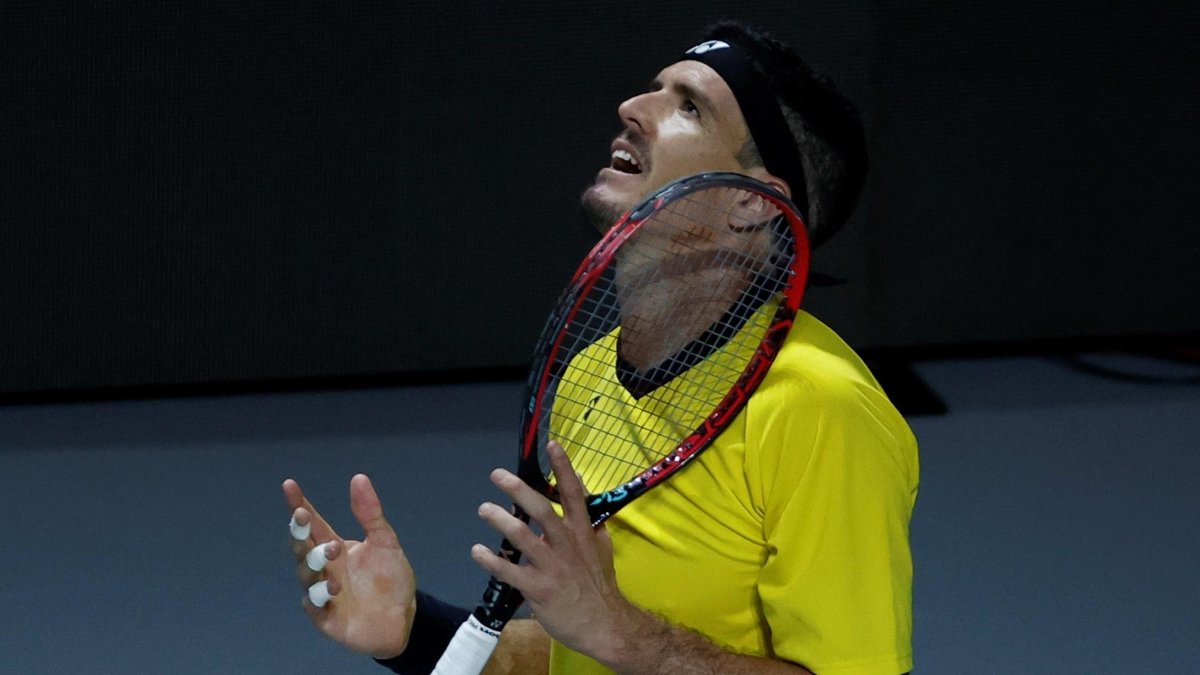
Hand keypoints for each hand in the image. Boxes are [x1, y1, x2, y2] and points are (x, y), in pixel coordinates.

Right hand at [283, 474, 415, 658]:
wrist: (403, 617)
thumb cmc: (391, 579)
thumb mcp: (385, 542)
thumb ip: (370, 513)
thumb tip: (358, 477)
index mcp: (335, 547)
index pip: (312, 524)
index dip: (299, 505)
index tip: (289, 485)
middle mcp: (324, 568)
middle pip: (302, 547)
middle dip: (299, 531)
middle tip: (304, 517)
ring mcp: (323, 592)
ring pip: (306, 574)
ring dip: (314, 561)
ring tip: (331, 551)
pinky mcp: (326, 617)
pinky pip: (314, 605)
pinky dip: (319, 595)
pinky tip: (332, 588)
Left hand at [470, 442, 635, 661]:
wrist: (604, 624)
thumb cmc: (599, 586)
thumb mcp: (602, 550)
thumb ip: (591, 526)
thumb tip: (586, 500)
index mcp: (582, 532)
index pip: (573, 494)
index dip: (563, 468)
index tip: (552, 445)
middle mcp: (566, 544)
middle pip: (541, 510)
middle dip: (518, 490)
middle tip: (497, 475)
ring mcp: (551, 566)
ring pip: (522, 536)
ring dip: (500, 520)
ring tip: (484, 509)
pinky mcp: (538, 588)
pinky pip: (509, 571)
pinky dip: (490, 560)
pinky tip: (477, 550)